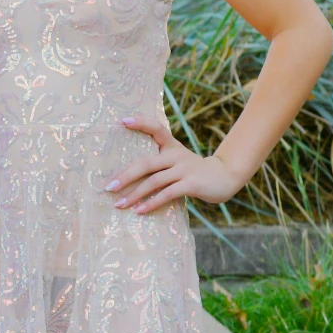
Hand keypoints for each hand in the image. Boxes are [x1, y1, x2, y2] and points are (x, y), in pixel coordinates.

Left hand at [108, 119, 243, 214]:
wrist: (225, 177)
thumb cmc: (192, 171)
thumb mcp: (176, 161)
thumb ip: (158, 164)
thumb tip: (125, 177)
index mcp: (171, 146)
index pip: (156, 128)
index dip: (140, 123)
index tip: (121, 121)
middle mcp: (176, 155)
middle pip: (145, 163)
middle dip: (124, 176)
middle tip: (108, 187)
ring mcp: (184, 169)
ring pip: (154, 181)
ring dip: (134, 194)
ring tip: (119, 204)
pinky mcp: (191, 184)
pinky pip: (167, 194)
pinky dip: (151, 203)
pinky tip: (139, 210)